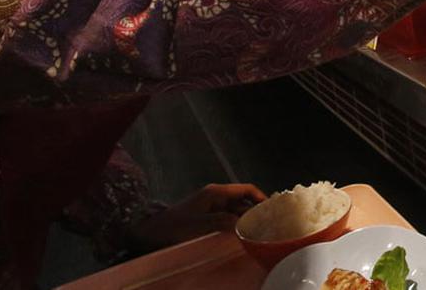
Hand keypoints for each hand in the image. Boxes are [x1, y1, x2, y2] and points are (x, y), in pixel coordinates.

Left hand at [127, 183, 266, 252]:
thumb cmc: (174, 226)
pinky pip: (229, 219)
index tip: (273, 210)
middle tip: (271, 224)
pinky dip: (238, 225)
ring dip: (247, 219)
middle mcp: (216, 197)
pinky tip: (243, 236)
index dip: (261, 198)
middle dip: (257, 210)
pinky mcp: (208, 217)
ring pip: (237, 211)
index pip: (246, 189)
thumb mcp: (201, 224)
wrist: (152, 232)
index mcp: (216, 192)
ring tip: (260, 232)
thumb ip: (223, 222)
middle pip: (244, 200)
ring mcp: (212, 207)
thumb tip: (245, 223)